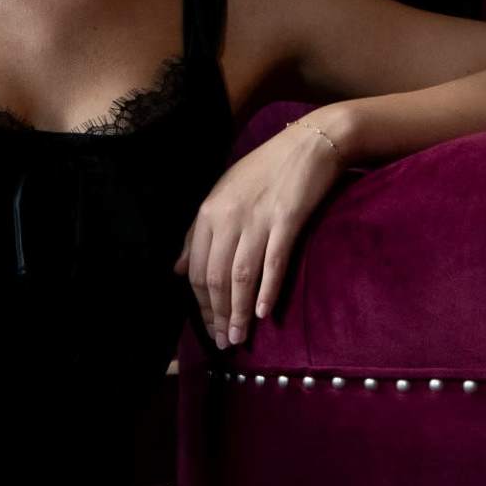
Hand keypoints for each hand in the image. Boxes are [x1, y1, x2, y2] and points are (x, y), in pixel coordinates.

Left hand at [175, 110, 353, 350]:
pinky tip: (262, 313)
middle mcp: (228, 217)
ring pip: (240, 275)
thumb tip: (177, 269)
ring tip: (238, 337)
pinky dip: (267, 290)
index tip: (208, 326)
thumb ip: (198, 231)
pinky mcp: (287, 220)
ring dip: (237, 311)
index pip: (196, 268)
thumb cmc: (265, 169)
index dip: (200, 303)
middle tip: (223, 342)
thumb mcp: (223, 194)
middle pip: (216, 277)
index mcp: (208, 212)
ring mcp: (257, 219)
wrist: (309, 143)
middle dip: (216, 314)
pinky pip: (273, 262)